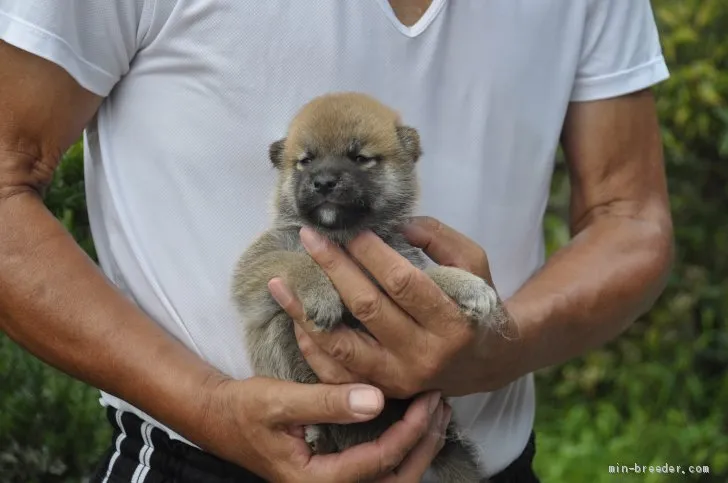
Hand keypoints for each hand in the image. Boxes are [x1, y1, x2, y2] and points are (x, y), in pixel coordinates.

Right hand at [197, 376, 450, 482]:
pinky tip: (413, 423)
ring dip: (418, 449)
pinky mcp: (336, 472)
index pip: (378, 462)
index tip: (428, 398)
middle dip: (423, 446)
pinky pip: (379, 471)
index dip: (408, 431)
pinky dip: (402, 450)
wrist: (221, 418)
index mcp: (316, 482)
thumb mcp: (280, 401)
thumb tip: (377, 399)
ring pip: (391, 480)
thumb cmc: (245, 410)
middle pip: (394, 481)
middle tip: (440, 408)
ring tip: (436, 414)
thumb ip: (326, 402)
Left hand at [269, 216, 524, 397]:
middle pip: (367, 308)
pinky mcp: (379, 390)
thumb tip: (399, 223)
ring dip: (306, 311)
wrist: (483, 362)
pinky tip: (294, 317)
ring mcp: (398, 379)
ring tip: (281, 282)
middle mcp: (423, 356)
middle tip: (310, 236)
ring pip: (341, 345)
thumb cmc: (475, 305)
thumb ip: (440, 239)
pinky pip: (335, 372)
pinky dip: (311, 345)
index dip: (374, 254)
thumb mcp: (474, 265)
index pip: (403, 283)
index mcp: (453, 323)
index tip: (353, 230)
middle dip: (334, 267)